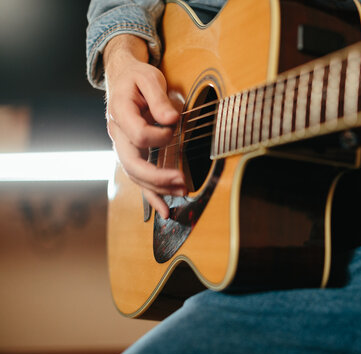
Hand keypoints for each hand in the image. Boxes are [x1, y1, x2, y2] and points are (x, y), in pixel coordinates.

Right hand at [104, 34, 185, 218]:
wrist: (122, 78)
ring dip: (158, 188)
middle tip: (181, 181)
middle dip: (157, 176)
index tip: (174, 126)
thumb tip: (171, 119)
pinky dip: (151, 196)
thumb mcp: (149, 77)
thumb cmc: (137, 77)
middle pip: (132, 164)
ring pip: (135, 175)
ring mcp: (122, 147)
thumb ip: (158, 98)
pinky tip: (164, 209)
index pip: (138, 135)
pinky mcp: (131, 154)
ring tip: (181, 193)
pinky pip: (139, 179)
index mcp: (120, 113)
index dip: (159, 135)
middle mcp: (117, 134)